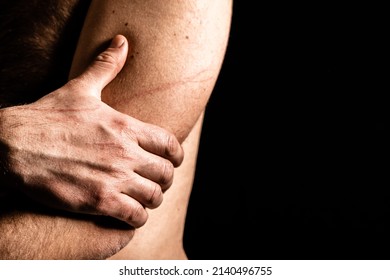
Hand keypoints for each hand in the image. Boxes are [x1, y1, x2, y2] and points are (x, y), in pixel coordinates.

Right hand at [0, 34, 183, 227]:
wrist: (12, 145)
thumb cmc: (47, 118)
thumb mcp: (81, 88)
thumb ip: (106, 66)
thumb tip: (121, 42)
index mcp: (126, 126)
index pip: (170, 144)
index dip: (177, 155)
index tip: (172, 160)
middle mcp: (125, 153)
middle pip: (166, 173)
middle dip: (165, 179)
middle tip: (155, 182)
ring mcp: (113, 178)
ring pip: (154, 196)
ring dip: (152, 200)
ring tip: (143, 199)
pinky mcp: (98, 201)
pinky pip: (135, 216)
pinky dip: (137, 218)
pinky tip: (129, 214)